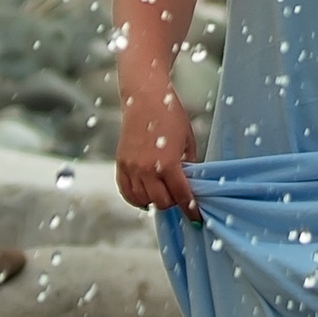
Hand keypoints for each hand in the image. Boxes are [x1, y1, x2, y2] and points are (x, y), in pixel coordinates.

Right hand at [116, 87, 200, 214]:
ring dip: (154, 201)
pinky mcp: (120, 164)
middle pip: (161, 203)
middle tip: (178, 196)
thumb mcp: (188, 141)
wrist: (144, 99)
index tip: (196, 217)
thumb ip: (188, 165)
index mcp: (168, 163)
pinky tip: (145, 196)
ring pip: (142, 201)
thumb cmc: (170, 115)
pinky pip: (126, 192)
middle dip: (173, 203)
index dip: (191, 209)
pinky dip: (136, 198)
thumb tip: (189, 184)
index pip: (181, 196)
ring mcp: (131, 168)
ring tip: (162, 193)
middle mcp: (147, 169)